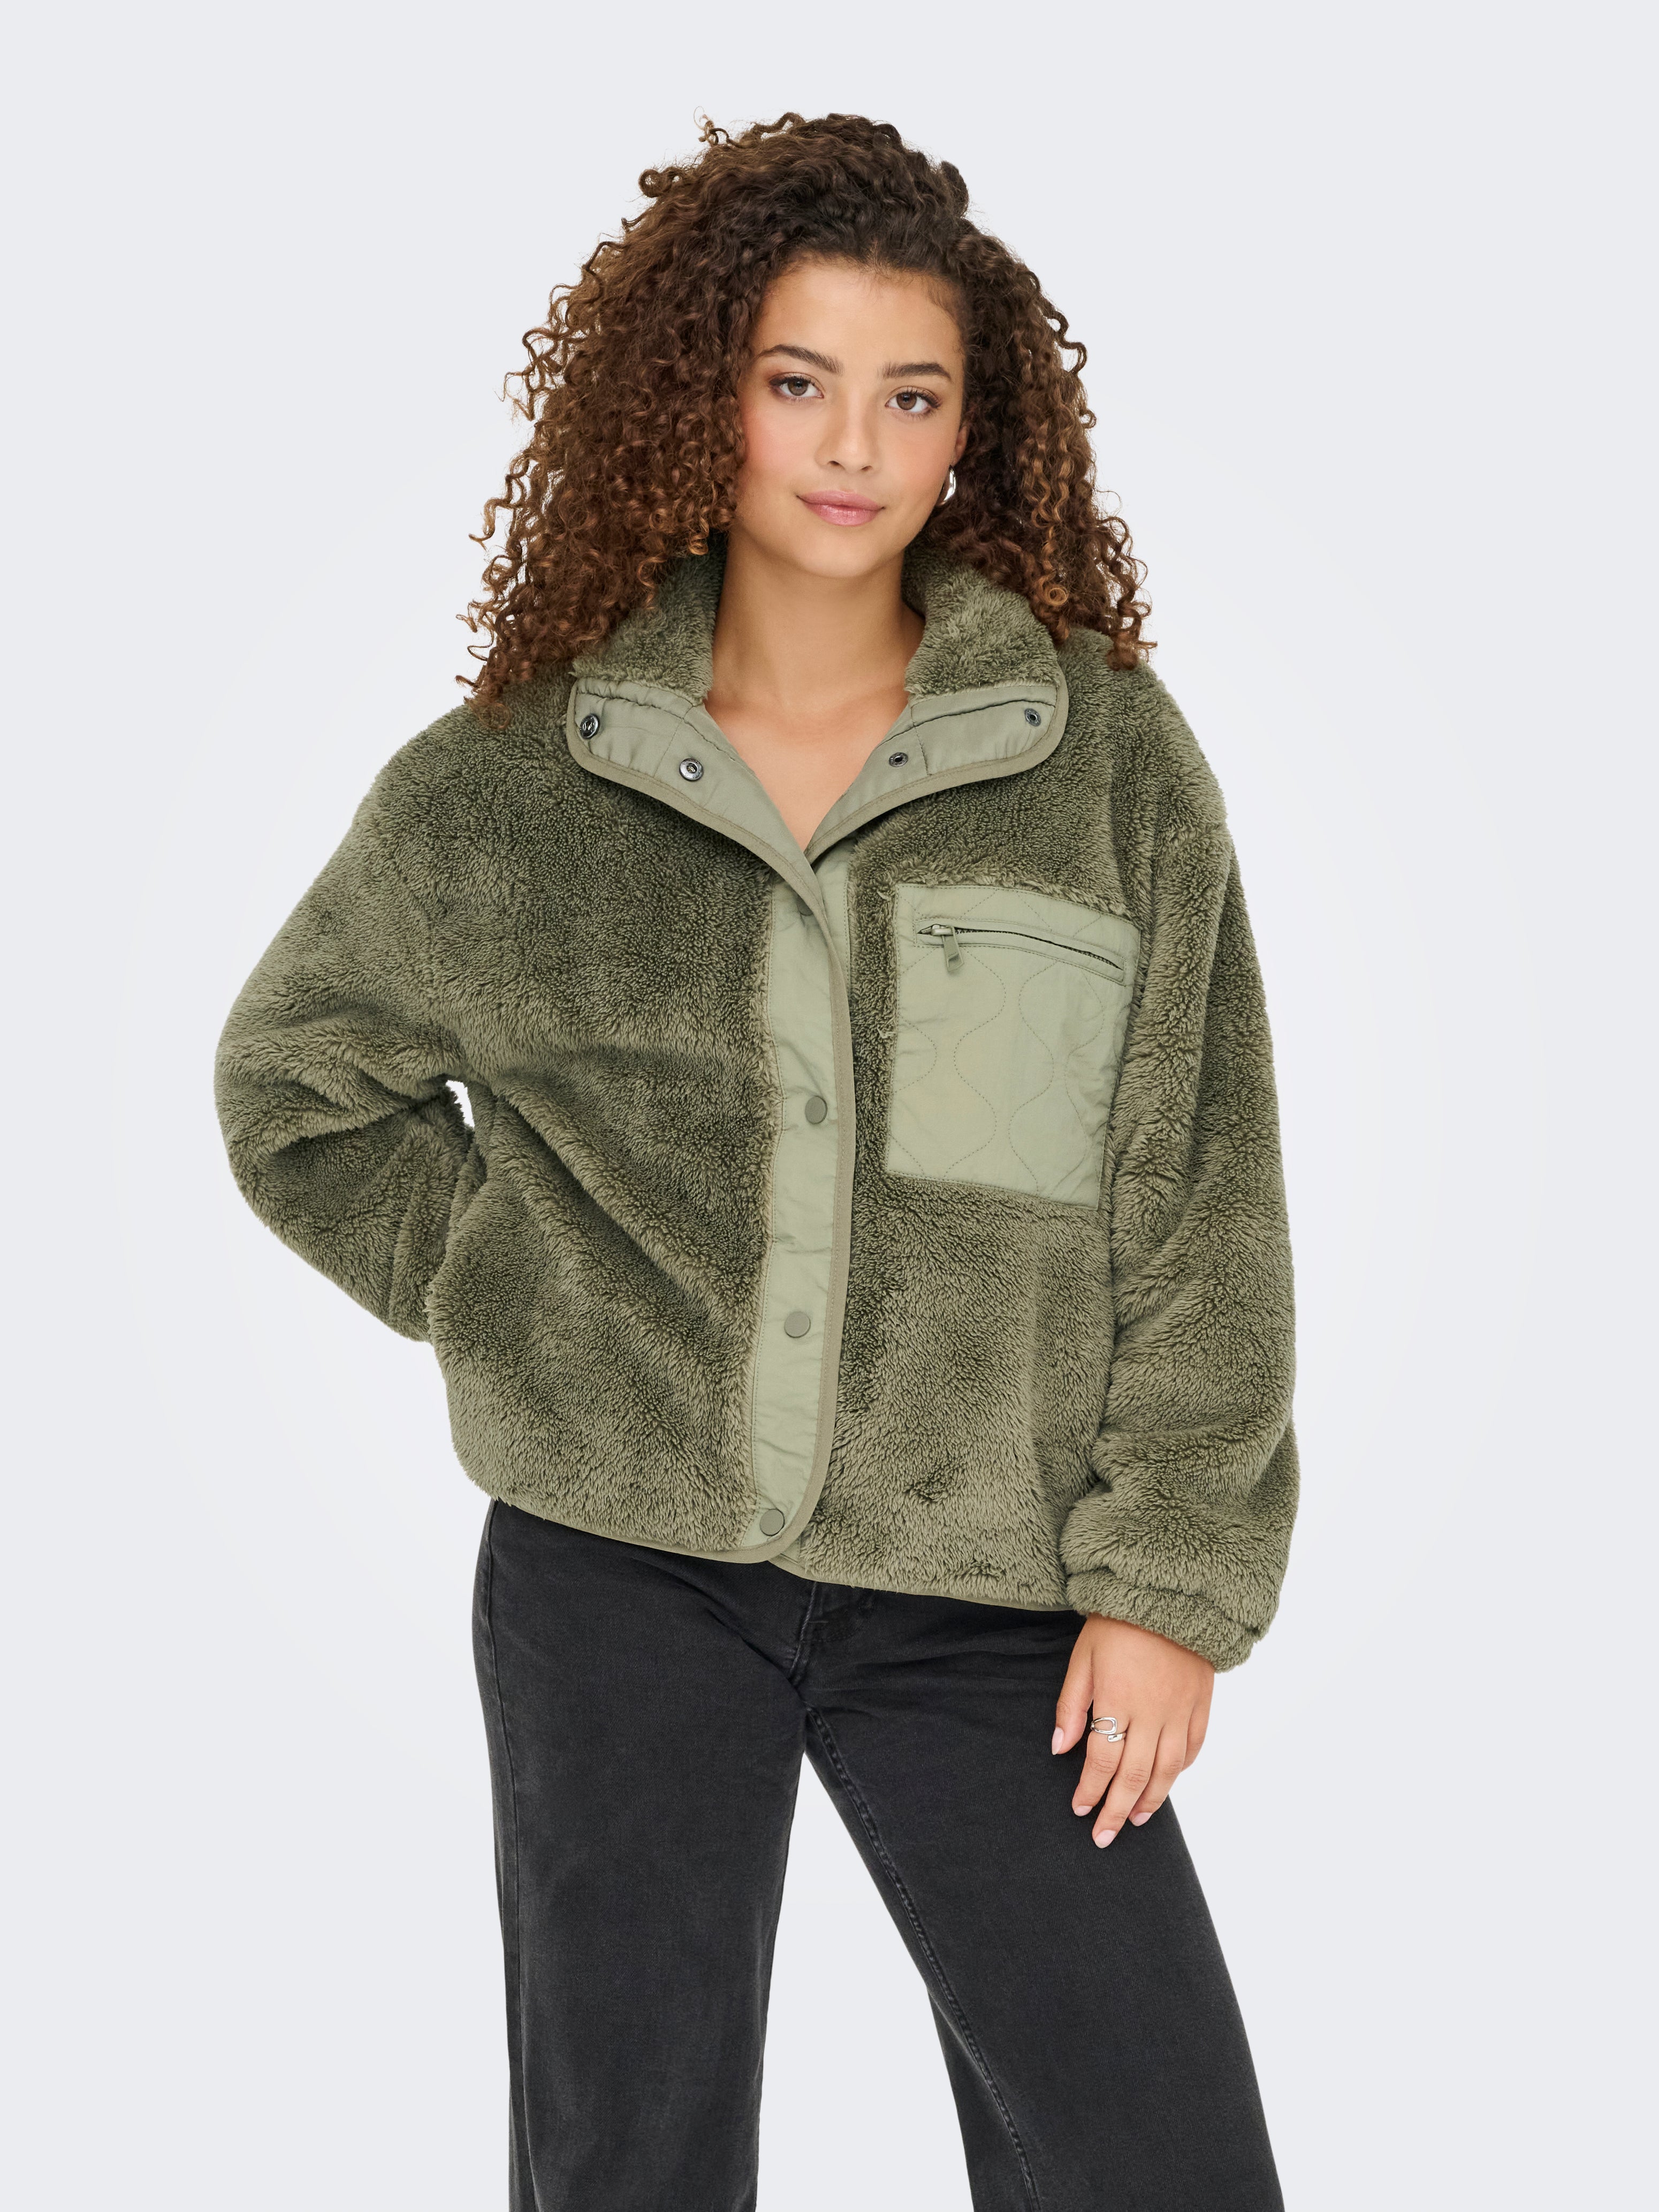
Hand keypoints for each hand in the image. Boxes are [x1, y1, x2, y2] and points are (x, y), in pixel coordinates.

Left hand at [1051, 1615, 1214, 1846]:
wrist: (1169, 1592)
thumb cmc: (1118, 1621)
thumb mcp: (1083, 1657)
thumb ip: (1071, 1704)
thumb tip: (1059, 1747)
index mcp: (1118, 1700)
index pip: (1101, 1761)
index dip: (1090, 1790)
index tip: (1080, 1809)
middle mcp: (1152, 1713)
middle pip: (1134, 1776)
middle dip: (1116, 1810)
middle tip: (1104, 1835)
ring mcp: (1180, 1710)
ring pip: (1167, 1771)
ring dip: (1150, 1800)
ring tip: (1134, 1819)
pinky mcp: (1201, 1703)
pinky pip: (1193, 1747)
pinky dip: (1179, 1770)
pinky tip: (1167, 1782)